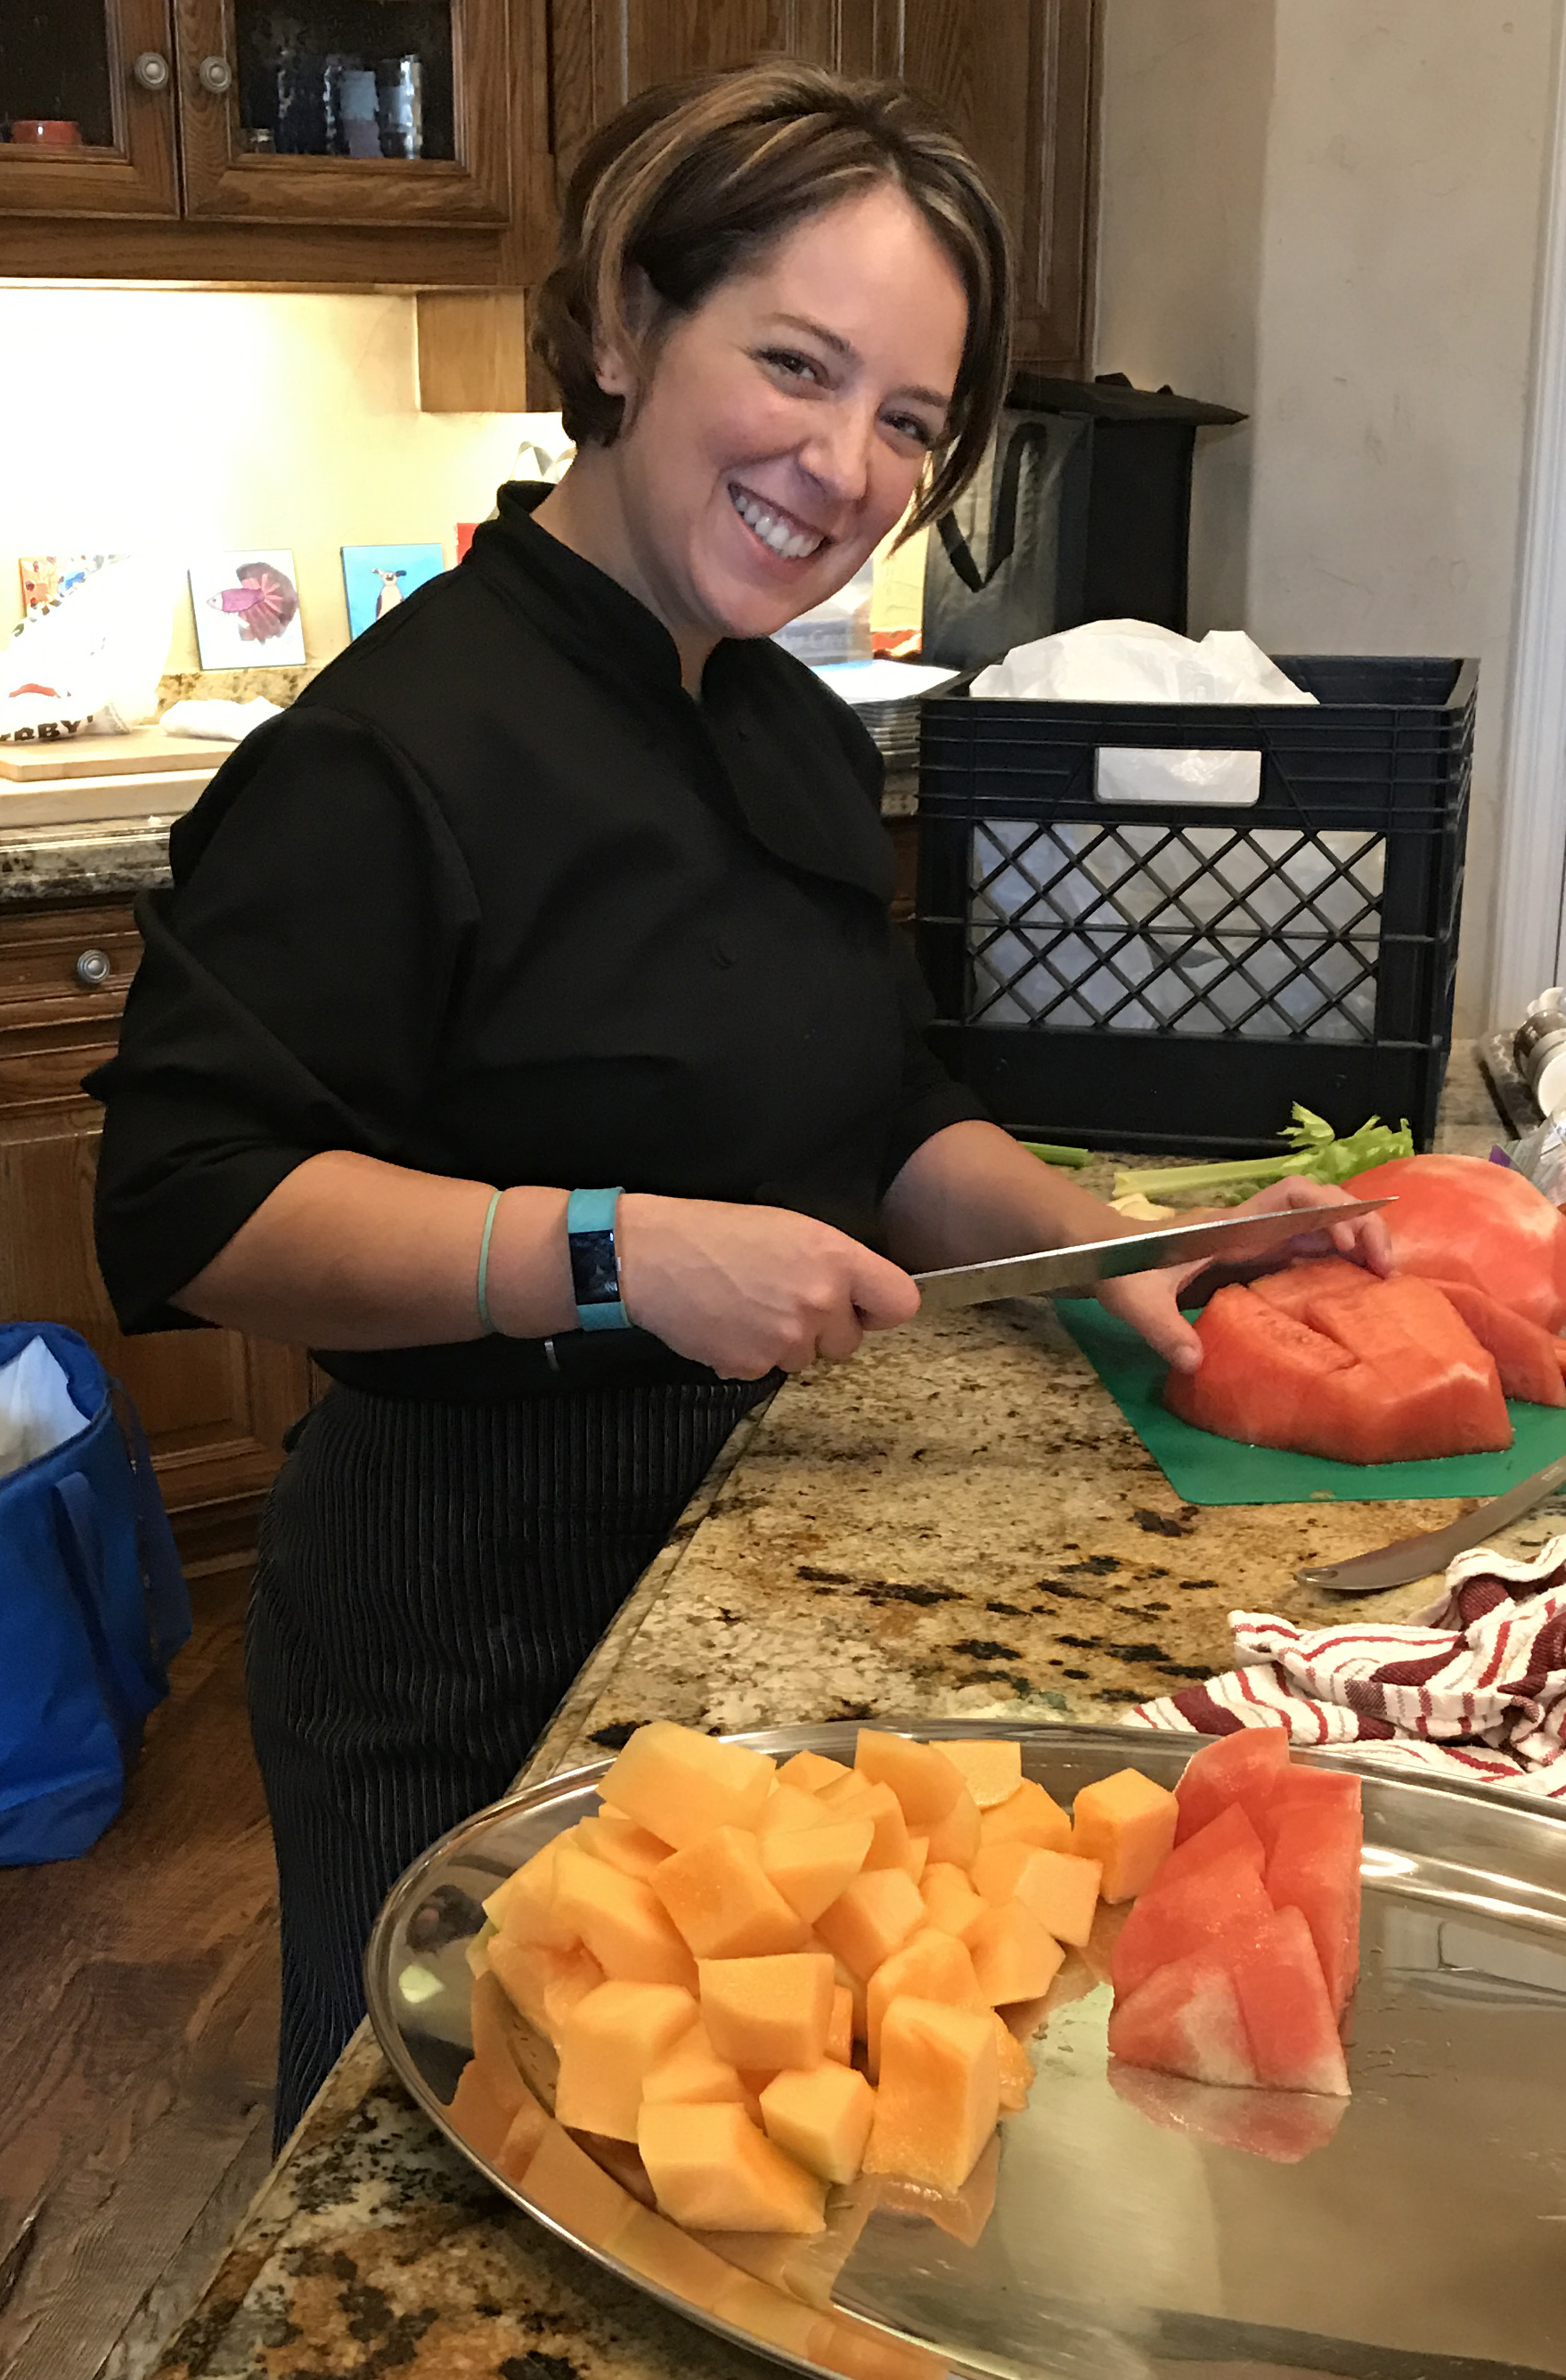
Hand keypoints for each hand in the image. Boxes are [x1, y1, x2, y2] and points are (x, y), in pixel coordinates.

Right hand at [616, 1193, 919, 1378]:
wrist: (652, 1256)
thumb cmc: (716, 1231)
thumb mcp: (790, 1226)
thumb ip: (835, 1262)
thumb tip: (859, 1296)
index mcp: (835, 1259)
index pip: (900, 1304)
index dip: (880, 1307)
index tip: (862, 1305)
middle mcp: (819, 1302)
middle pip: (850, 1342)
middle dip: (825, 1328)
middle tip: (784, 1298)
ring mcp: (786, 1340)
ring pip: (806, 1358)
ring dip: (786, 1342)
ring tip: (749, 1306)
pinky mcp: (753, 1367)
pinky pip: (767, 1370)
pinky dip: (750, 1353)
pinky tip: (727, 1322)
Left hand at [1096, 1175, 1395, 1374]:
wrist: (1103, 1256)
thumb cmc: (1120, 1266)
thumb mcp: (1135, 1300)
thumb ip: (1161, 1328)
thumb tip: (1194, 1360)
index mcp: (1231, 1226)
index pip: (1291, 1197)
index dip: (1329, 1210)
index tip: (1350, 1244)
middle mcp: (1251, 1228)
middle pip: (1321, 1208)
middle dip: (1360, 1227)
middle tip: (1385, 1269)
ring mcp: (1255, 1243)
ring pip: (1319, 1229)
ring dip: (1355, 1245)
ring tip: (1383, 1280)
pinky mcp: (1254, 1261)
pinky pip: (1305, 1254)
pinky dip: (1336, 1264)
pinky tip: (1352, 1291)